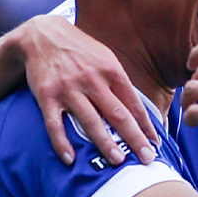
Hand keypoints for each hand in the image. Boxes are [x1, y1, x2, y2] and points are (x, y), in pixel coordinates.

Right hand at [15, 14, 158, 164]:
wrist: (41, 35)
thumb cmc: (79, 50)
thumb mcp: (105, 58)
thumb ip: (119, 83)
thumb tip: (138, 112)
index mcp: (110, 71)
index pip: (133, 104)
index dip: (146, 126)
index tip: (155, 144)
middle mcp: (92, 80)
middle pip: (118, 115)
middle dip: (134, 139)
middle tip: (147, 159)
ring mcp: (68, 89)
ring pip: (90, 122)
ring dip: (105, 144)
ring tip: (118, 161)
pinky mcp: (47, 96)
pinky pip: (55, 125)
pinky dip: (61, 143)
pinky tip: (70, 159)